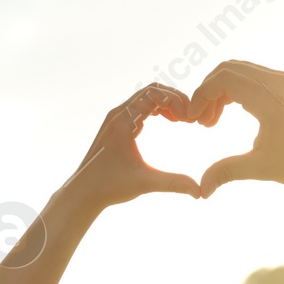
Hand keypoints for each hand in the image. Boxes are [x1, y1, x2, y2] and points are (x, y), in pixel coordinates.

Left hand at [61, 83, 201, 213]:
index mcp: (123, 121)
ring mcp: (115, 118)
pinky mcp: (116, 125)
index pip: (154, 94)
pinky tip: (170, 122)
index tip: (189, 119)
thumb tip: (200, 192)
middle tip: (191, 116)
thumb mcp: (145, 184)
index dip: (176, 102)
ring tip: (183, 119)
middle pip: (151, 91)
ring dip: (166, 103)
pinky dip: (157, 109)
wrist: (83, 192)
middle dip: (174, 99)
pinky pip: (139, 107)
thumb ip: (174, 184)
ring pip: (145, 97)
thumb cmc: (109, 186)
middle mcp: (118, 114)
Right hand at [187, 61, 283, 196]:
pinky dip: (236, 90)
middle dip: (208, 92)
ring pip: (239, 71)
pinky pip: (253, 76)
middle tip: (201, 123)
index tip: (192, 120)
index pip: (222, 80)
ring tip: (213, 122)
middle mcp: (275, 81)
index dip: (200, 96)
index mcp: (268, 97)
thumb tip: (201, 190)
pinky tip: (232, 114)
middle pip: (227, 69)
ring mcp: (283, 80)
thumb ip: (228, 171)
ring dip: (221, 91)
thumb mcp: (263, 168)